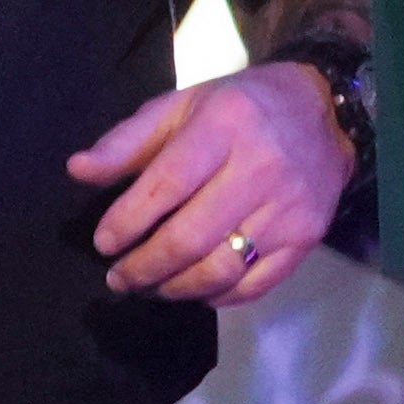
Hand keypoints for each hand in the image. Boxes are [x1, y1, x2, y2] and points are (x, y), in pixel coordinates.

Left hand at [73, 61, 348, 304]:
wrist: (327, 114)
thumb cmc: (238, 109)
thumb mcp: (180, 106)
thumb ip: (126, 141)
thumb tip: (77, 171)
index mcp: (223, 127)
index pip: (166, 186)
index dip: (128, 222)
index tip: (104, 243)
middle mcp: (260, 169)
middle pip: (190, 238)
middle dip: (143, 267)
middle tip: (118, 278)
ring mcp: (288, 209)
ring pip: (220, 269)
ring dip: (174, 288)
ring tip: (149, 287)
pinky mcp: (308, 237)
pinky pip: (254, 285)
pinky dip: (216, 297)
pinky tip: (192, 290)